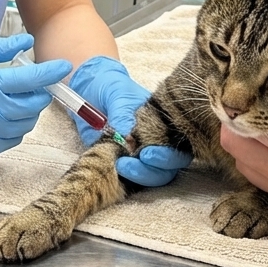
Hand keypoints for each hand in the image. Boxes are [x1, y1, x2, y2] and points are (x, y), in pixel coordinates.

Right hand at [0, 35, 70, 158]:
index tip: (64, 65)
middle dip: (40, 93)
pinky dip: (15, 127)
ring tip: (14, 98)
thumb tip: (27, 42)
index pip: (29, 80)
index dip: (50, 73)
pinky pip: (11, 140)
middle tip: (33, 83)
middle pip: (32, 106)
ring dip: (28, 110)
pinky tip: (2, 115)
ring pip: (25, 125)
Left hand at [70, 56, 192, 186]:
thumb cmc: (111, 87)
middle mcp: (157, 142)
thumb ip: (123, 114)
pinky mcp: (123, 162)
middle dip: (152, 170)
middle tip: (131, 162)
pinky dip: (125, 179)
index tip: (147, 154)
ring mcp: (140, 154)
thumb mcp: (118, 94)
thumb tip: (128, 138)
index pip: (178, 147)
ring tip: (120, 165)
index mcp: (164, 124)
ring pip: (153, 177)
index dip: (167, 157)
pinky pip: (131, 179)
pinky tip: (114, 170)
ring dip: (139, 177)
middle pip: (168, 168)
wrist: (89, 89)